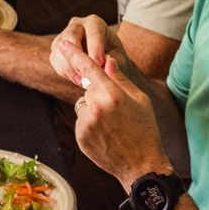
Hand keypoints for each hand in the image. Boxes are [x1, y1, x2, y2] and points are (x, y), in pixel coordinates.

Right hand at [52, 15, 126, 86]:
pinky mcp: (56, 48)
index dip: (95, 48)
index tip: (100, 63)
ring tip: (84, 82)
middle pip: (71, 37)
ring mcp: (63, 36)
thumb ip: (113, 61)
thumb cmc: (113, 59)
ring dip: (70, 68)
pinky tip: (77, 79)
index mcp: (95, 23)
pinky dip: (65, 72)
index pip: (93, 32)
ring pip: (60, 49)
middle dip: (77, 57)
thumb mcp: (118, 59)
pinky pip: (55, 60)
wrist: (103, 63)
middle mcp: (77, 25)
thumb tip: (106, 63)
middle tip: (86, 75)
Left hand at [59, 38, 170, 189]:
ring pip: (83, 105)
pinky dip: (90, 125)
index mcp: (112, 94)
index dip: (74, 54)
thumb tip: (107, 60)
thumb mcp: (140, 100)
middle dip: (98, 94)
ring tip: (113, 125)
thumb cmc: (145, 129)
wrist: (141, 165)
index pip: (88, 68)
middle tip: (117, 111)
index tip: (62, 44)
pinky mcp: (80, 137)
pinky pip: (81, 121)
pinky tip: (107, 135)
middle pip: (88, 89)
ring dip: (93, 110)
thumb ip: (120, 79)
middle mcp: (95, 107)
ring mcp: (85, 123)